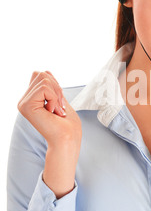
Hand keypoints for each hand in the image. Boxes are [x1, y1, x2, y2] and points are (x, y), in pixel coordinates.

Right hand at [18, 71, 81, 197]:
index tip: (59, 103)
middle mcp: (24, 101)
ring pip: (44, 79)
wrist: (67, 138)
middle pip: (42, 74)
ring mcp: (23, 103)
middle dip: (57, 88)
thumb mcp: (59, 98)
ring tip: (56, 110)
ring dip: (56, 94)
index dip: (55, 85)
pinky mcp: (26, 106)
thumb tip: (45, 72)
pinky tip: (53, 112)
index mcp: (30, 99)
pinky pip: (44, 87)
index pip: (41, 75)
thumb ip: (50, 86)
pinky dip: (54, 98)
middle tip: (59, 107)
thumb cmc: (67, 123)